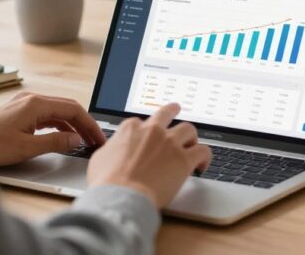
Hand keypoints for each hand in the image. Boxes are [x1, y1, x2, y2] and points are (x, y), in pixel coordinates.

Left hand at [0, 92, 106, 166]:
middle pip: (67, 108)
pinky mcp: (17, 113)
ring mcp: (23, 105)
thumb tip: (76, 140)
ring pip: (56, 112)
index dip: (90, 124)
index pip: (73, 109)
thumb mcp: (27, 147)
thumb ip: (56, 143)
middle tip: (95, 140)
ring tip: (82, 140)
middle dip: (84, 124)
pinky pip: (45, 116)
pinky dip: (58, 125)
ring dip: (71, 125)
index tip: (98, 138)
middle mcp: (31, 99)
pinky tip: (62, 136)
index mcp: (36, 104)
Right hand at [87, 103, 211, 208]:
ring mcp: (170, 143)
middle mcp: (153, 131)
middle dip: (172, 110)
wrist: (121, 196)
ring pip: (188, 129)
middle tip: (176, 109)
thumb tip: (113, 150)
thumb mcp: (100, 158)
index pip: (141, 123)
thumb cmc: (107, 182)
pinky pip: (202, 150)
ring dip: (191, 136)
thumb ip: (111, 148)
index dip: (145, 131)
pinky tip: (202, 164)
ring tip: (192, 143)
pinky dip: (205, 156)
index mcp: (131, 129)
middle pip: (167, 113)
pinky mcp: (184, 159)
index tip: (146, 137)